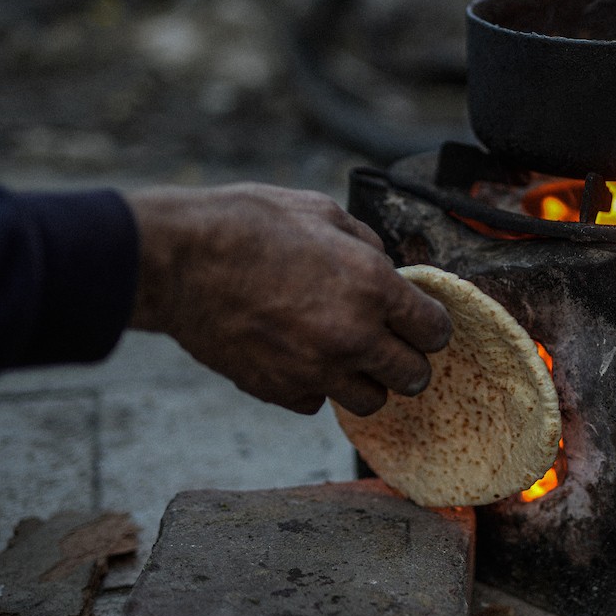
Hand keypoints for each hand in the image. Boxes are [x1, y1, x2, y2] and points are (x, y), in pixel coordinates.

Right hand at [125, 183, 450, 416]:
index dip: (432, 327)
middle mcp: (354, 336)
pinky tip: (300, 358)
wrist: (179, 260)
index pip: (435, 331)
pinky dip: (315, 386)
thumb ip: (367, 246)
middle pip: (413, 377)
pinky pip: (317, 402)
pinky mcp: (278, 390)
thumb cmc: (248, 225)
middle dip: (409, 361)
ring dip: (367, 380)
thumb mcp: (322, 213)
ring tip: (347, 356)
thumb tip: (387, 267)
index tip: (422, 324)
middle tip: (393, 346)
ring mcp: (316, 369)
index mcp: (373, 287)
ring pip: (370, 402)